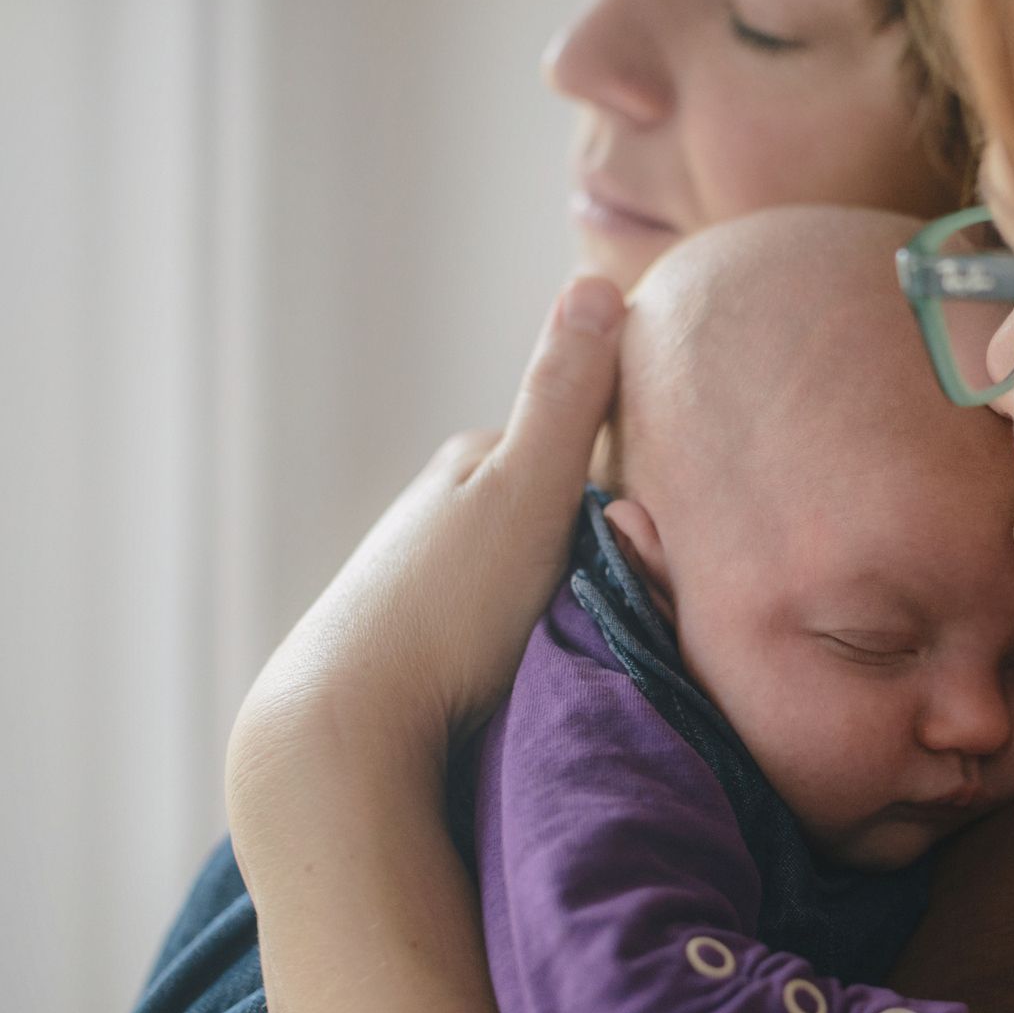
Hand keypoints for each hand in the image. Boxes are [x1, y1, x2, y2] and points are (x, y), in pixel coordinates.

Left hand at [227, 278, 626, 849]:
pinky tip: (546, 679)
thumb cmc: (446, 610)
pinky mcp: (426, 647)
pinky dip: (538, 645)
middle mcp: (444, 508)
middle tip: (635, 609)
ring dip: (574, 605)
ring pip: (540, 576)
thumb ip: (566, 399)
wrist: (349, 731)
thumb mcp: (527, 492)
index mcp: (472, 459)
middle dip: (606, 554)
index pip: (587, 452)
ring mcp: (430, 578)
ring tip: (594, 652)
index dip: (638, 493)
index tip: (664, 545)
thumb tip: (600, 282)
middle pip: (564, 517)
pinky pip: (511, 629)